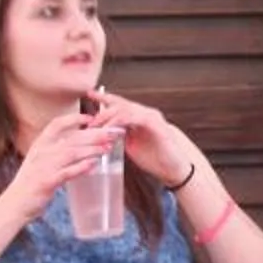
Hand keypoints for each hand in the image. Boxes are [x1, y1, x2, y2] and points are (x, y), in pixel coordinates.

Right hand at [0, 108, 121, 226]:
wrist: (14, 205)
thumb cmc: (30, 184)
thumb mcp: (40, 163)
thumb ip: (56, 154)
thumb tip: (78, 148)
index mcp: (39, 145)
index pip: (57, 124)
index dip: (75, 119)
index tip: (91, 117)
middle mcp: (41, 153)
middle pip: (71, 138)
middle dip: (94, 134)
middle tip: (112, 133)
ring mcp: (44, 167)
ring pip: (71, 153)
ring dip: (92, 149)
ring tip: (108, 148)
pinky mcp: (47, 182)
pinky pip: (67, 173)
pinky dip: (81, 168)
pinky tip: (94, 165)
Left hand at [90, 90, 205, 187]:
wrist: (173, 168)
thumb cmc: (155, 158)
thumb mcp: (131, 144)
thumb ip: (119, 135)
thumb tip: (102, 133)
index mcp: (139, 117)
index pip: (120, 103)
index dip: (104, 98)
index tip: (90, 94)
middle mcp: (145, 114)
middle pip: (120, 104)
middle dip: (102, 111)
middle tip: (89, 122)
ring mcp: (152, 118)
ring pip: (126, 110)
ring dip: (109, 118)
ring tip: (97, 127)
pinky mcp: (156, 125)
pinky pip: (135, 118)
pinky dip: (121, 122)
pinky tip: (111, 130)